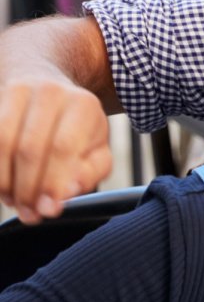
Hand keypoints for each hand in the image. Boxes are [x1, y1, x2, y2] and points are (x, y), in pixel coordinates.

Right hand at [0, 76, 112, 223]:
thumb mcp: (97, 149)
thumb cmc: (76, 129)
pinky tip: (3, 186)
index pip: (63, 147)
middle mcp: (51, 93)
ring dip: (5, 182)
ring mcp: (18, 91)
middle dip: (27, 189)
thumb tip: (67, 192)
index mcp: (83, 105)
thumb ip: (90, 172)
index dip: (52, 182)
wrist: (48, 87)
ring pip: (2, 143)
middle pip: (29, 149)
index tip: (48, 210)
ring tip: (14, 202)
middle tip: (29, 214)